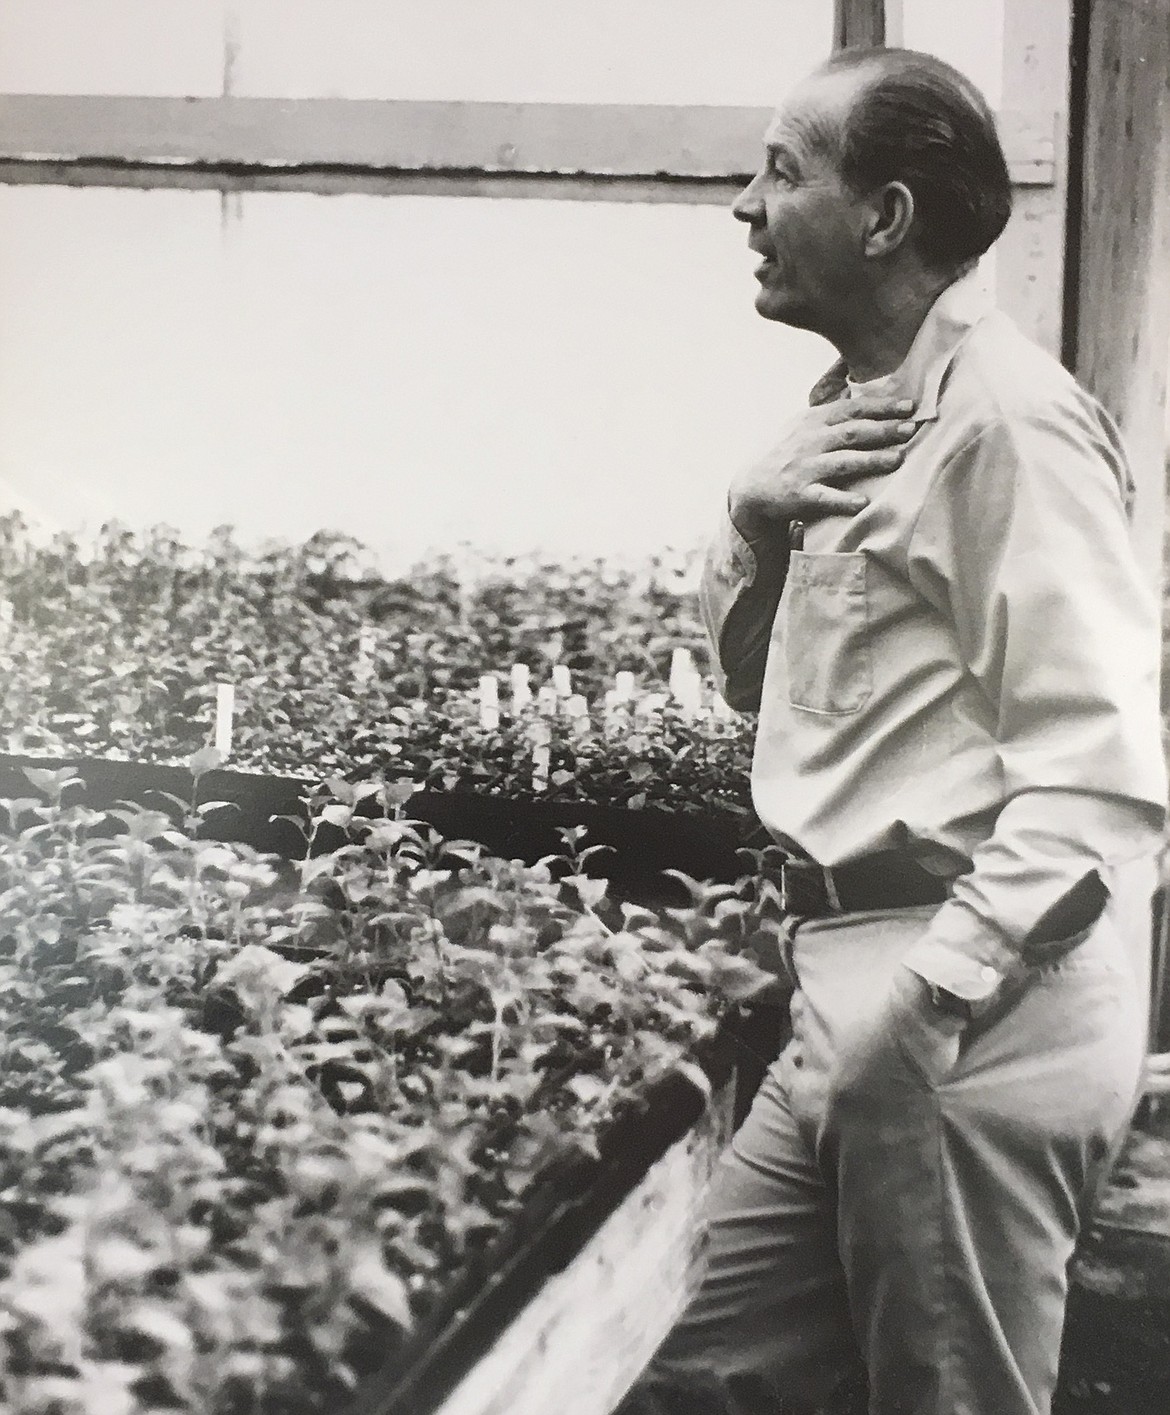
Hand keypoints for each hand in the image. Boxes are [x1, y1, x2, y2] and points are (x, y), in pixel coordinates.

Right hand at [729, 396, 917, 540]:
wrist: (752, 486)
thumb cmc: (785, 454)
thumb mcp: (802, 424)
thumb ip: (830, 409)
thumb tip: (854, 381)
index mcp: (814, 422)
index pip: (852, 409)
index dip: (881, 407)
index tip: (909, 406)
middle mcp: (811, 442)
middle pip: (852, 433)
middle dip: (883, 430)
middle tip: (910, 429)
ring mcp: (805, 469)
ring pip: (843, 462)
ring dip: (872, 460)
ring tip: (898, 459)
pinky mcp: (800, 495)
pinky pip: (824, 497)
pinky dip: (843, 500)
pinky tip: (862, 502)